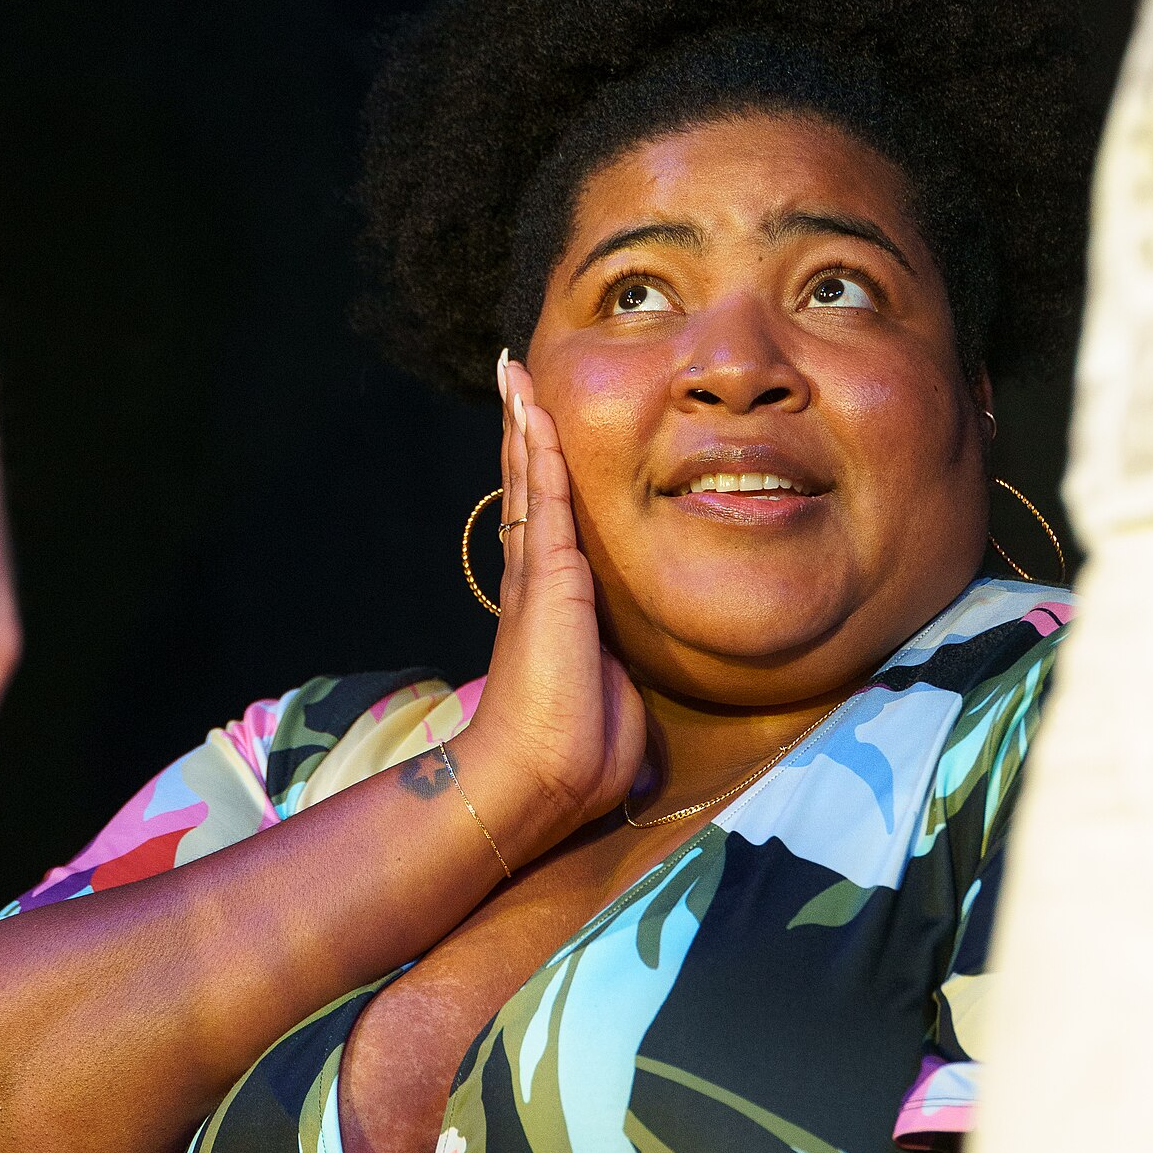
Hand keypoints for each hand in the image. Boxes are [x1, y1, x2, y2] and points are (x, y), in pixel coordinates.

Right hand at [460, 356, 646, 862]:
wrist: (539, 778)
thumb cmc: (577, 751)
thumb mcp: (615, 696)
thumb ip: (623, 681)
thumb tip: (637, 718)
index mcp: (555, 604)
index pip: (550, 523)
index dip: (546, 475)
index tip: (542, 432)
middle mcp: (539, 579)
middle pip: (532, 487)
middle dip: (525, 432)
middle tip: (516, 379)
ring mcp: (538, 573)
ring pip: (533, 480)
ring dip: (525, 423)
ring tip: (515, 374)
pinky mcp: (548, 575)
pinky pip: (547, 496)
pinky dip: (539, 448)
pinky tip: (533, 408)